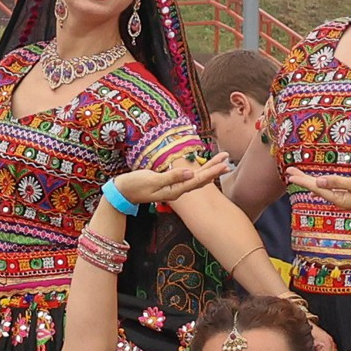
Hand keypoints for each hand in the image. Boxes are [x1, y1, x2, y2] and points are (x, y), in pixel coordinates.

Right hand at [113, 152, 230, 204]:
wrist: (123, 192)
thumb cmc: (135, 185)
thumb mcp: (152, 180)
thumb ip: (171, 177)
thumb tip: (191, 172)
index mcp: (175, 190)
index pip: (198, 180)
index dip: (212, 172)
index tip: (223, 165)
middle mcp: (178, 189)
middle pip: (201, 178)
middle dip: (214, 168)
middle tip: (228, 158)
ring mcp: (174, 187)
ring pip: (196, 177)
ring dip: (209, 169)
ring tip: (221, 160)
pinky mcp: (169, 183)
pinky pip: (188, 177)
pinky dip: (198, 171)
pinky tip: (204, 168)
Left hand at [284, 167, 350, 217]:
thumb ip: (338, 182)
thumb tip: (318, 182)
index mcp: (340, 199)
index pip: (317, 188)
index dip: (303, 180)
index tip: (289, 174)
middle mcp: (341, 199)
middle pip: (318, 188)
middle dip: (303, 179)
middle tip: (288, 171)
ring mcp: (347, 197)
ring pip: (324, 187)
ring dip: (311, 180)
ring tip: (298, 175)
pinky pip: (333, 186)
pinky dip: (323, 182)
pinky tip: (319, 181)